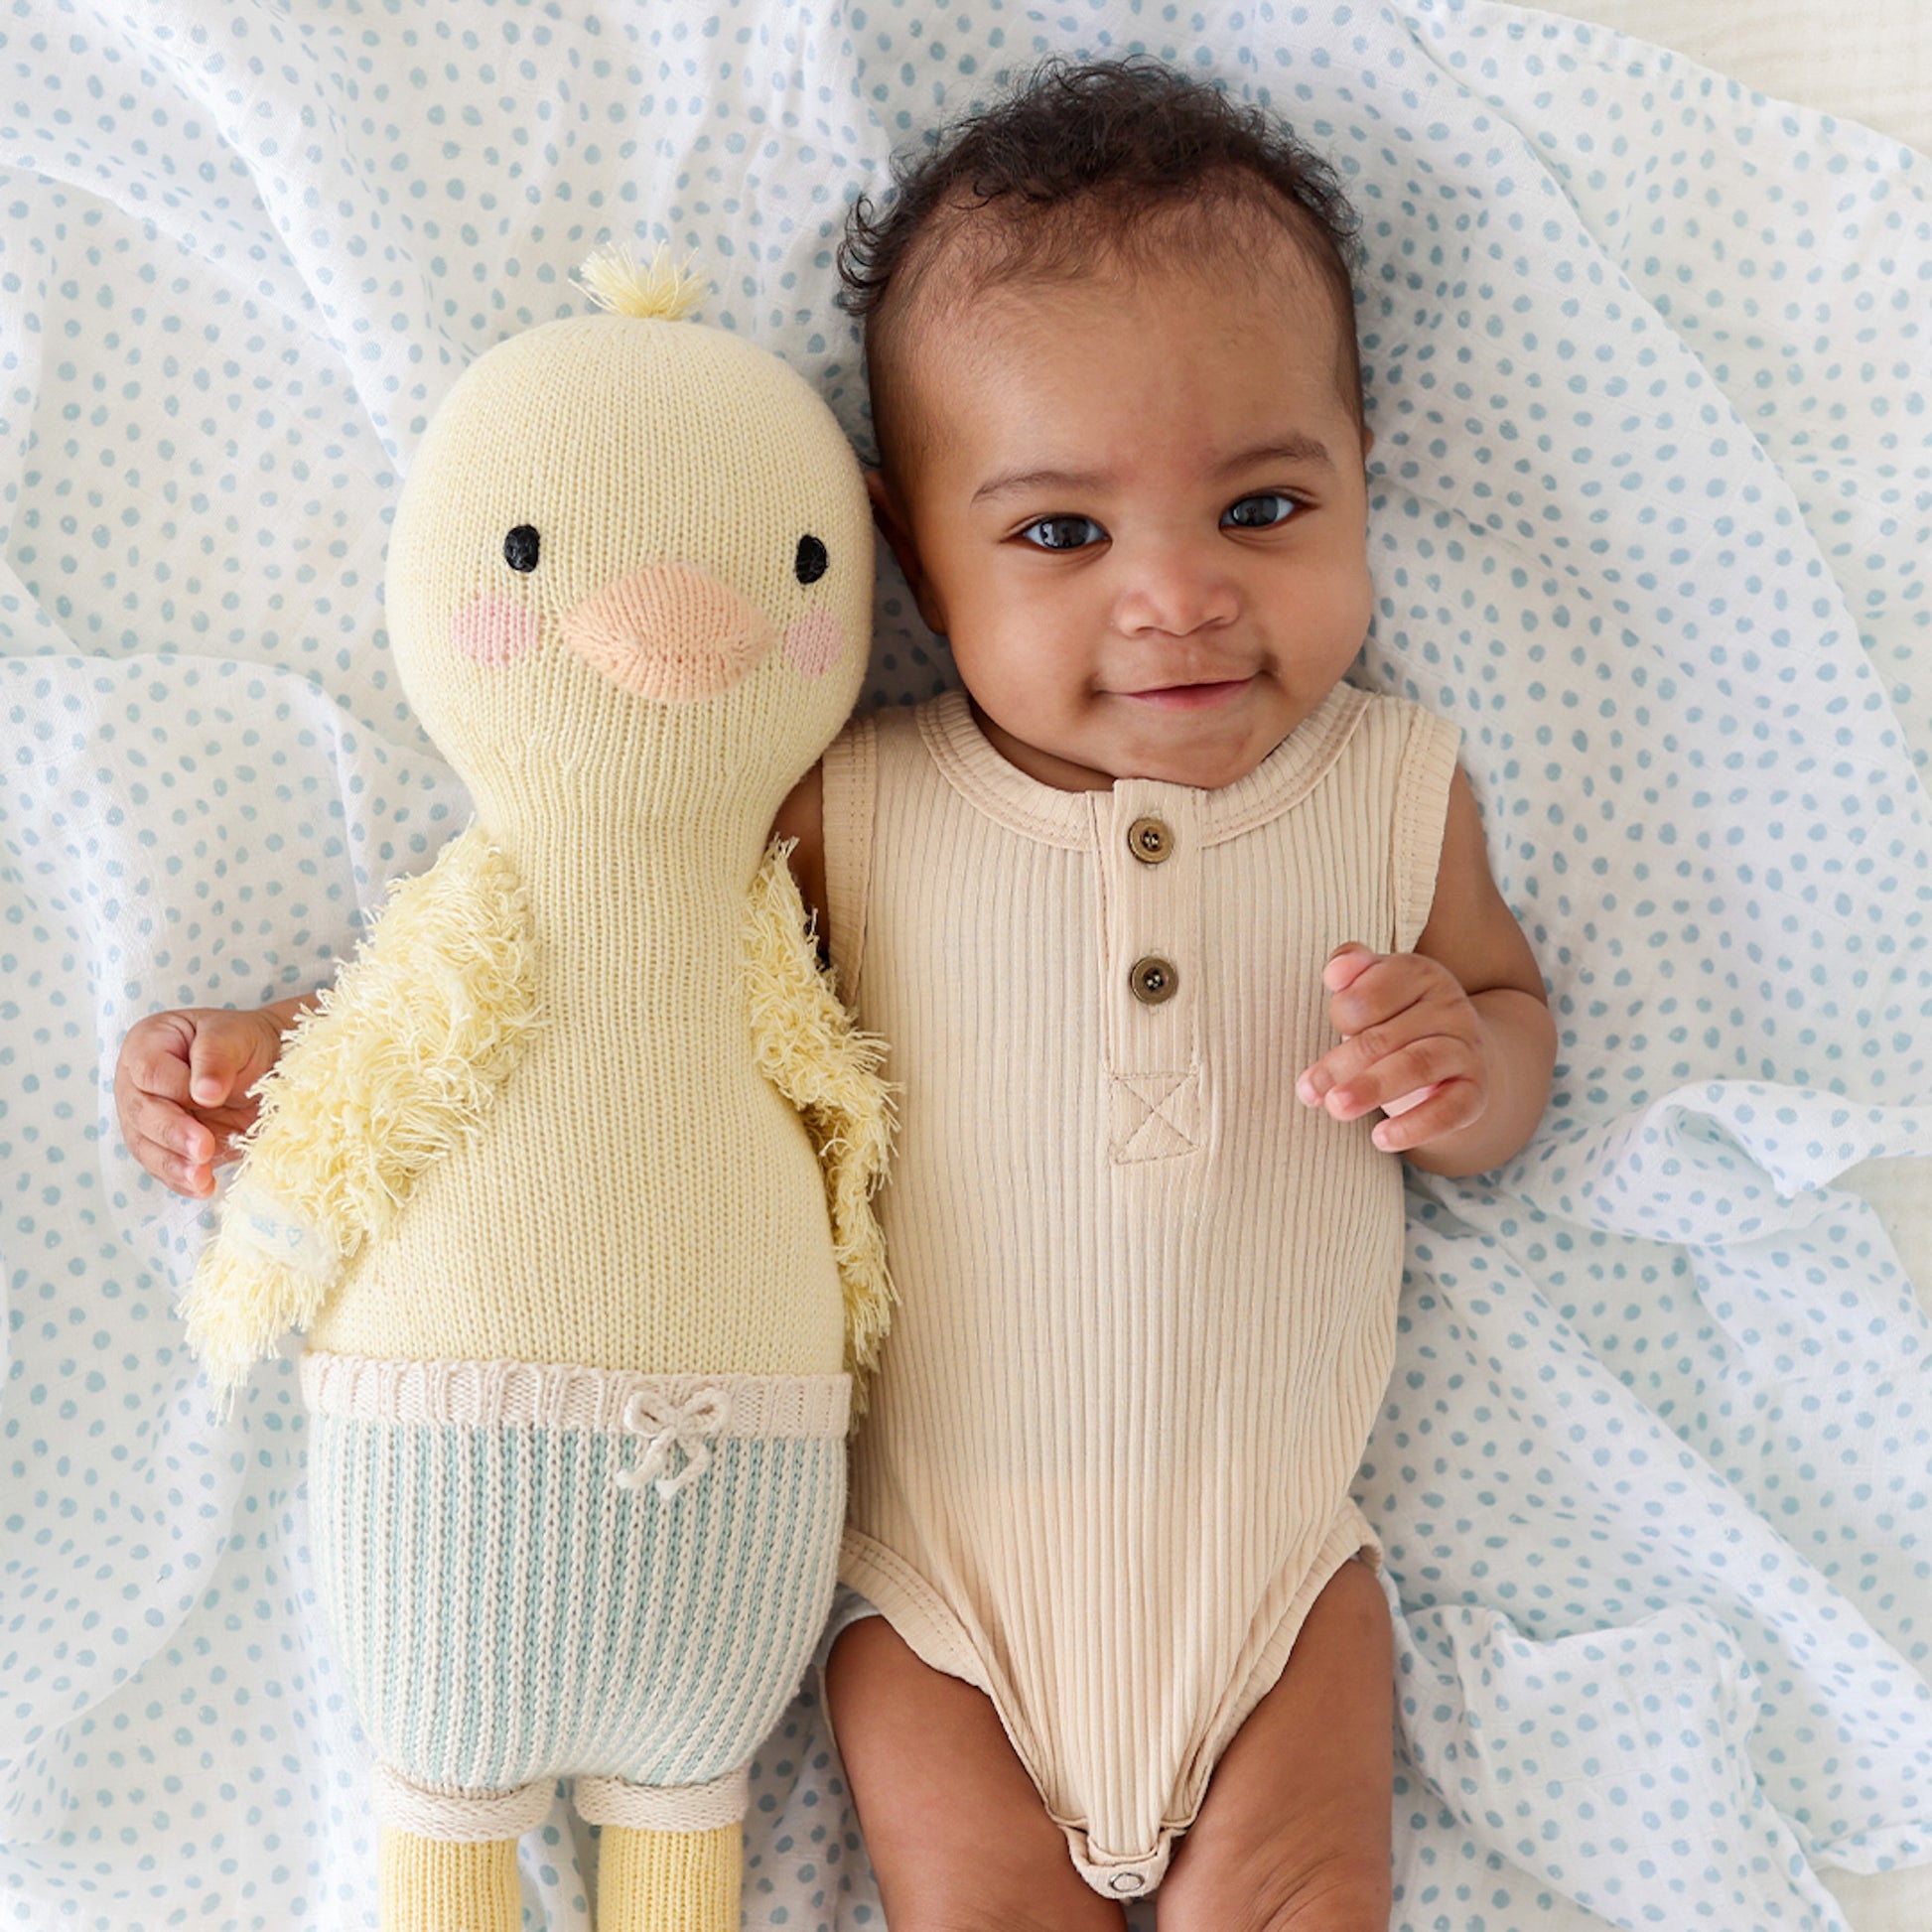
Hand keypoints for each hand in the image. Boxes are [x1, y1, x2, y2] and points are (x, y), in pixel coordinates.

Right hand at [113, 1005, 293, 1196]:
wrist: (265, 1065)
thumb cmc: (245, 1043)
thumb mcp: (234, 1036)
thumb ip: (216, 1058)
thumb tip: (204, 1093)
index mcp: (147, 1044)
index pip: (149, 1072)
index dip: (175, 1088)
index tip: (209, 1098)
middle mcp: (136, 1083)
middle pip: (142, 1113)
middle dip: (173, 1134)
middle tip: (203, 1149)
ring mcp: (146, 1117)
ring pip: (146, 1146)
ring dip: (173, 1166)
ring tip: (201, 1179)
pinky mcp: (164, 1146)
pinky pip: (163, 1166)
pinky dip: (181, 1180)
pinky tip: (202, 1188)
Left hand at [1296, 943, 1487, 1154]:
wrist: (1458, 1059)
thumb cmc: (1398, 1021)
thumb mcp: (1374, 988)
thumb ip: (1351, 970)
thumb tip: (1335, 972)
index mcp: (1420, 974)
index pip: (1373, 990)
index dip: (1344, 1012)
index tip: (1332, 1031)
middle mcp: (1449, 1007)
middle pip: (1385, 1036)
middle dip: (1341, 1064)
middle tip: (1308, 1090)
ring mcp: (1465, 1050)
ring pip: (1416, 1066)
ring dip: (1371, 1088)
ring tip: (1336, 1108)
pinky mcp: (1474, 1092)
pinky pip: (1448, 1110)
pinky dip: (1414, 1126)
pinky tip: (1380, 1138)